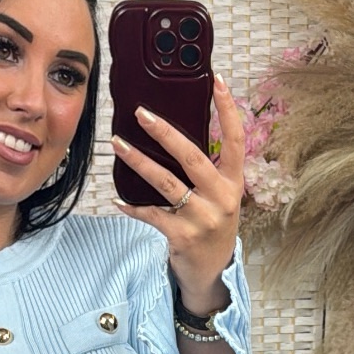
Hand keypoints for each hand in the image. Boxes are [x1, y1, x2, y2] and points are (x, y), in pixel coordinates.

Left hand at [112, 73, 244, 311]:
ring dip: (138, 162)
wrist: (213, 273)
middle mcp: (222, 198)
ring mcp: (203, 218)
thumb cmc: (212, 227)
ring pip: (166, 182)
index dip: (227, 110)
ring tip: (117, 144)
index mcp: (234, 183)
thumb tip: (175, 137)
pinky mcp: (182, 236)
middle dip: (165, 132)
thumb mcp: (220, 198)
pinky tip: (118, 199)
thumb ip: (208, 172)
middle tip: (140, 113)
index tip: (216, 81)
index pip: (236, 139)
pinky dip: (132, 206)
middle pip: (192, 157)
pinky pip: (151, 214)